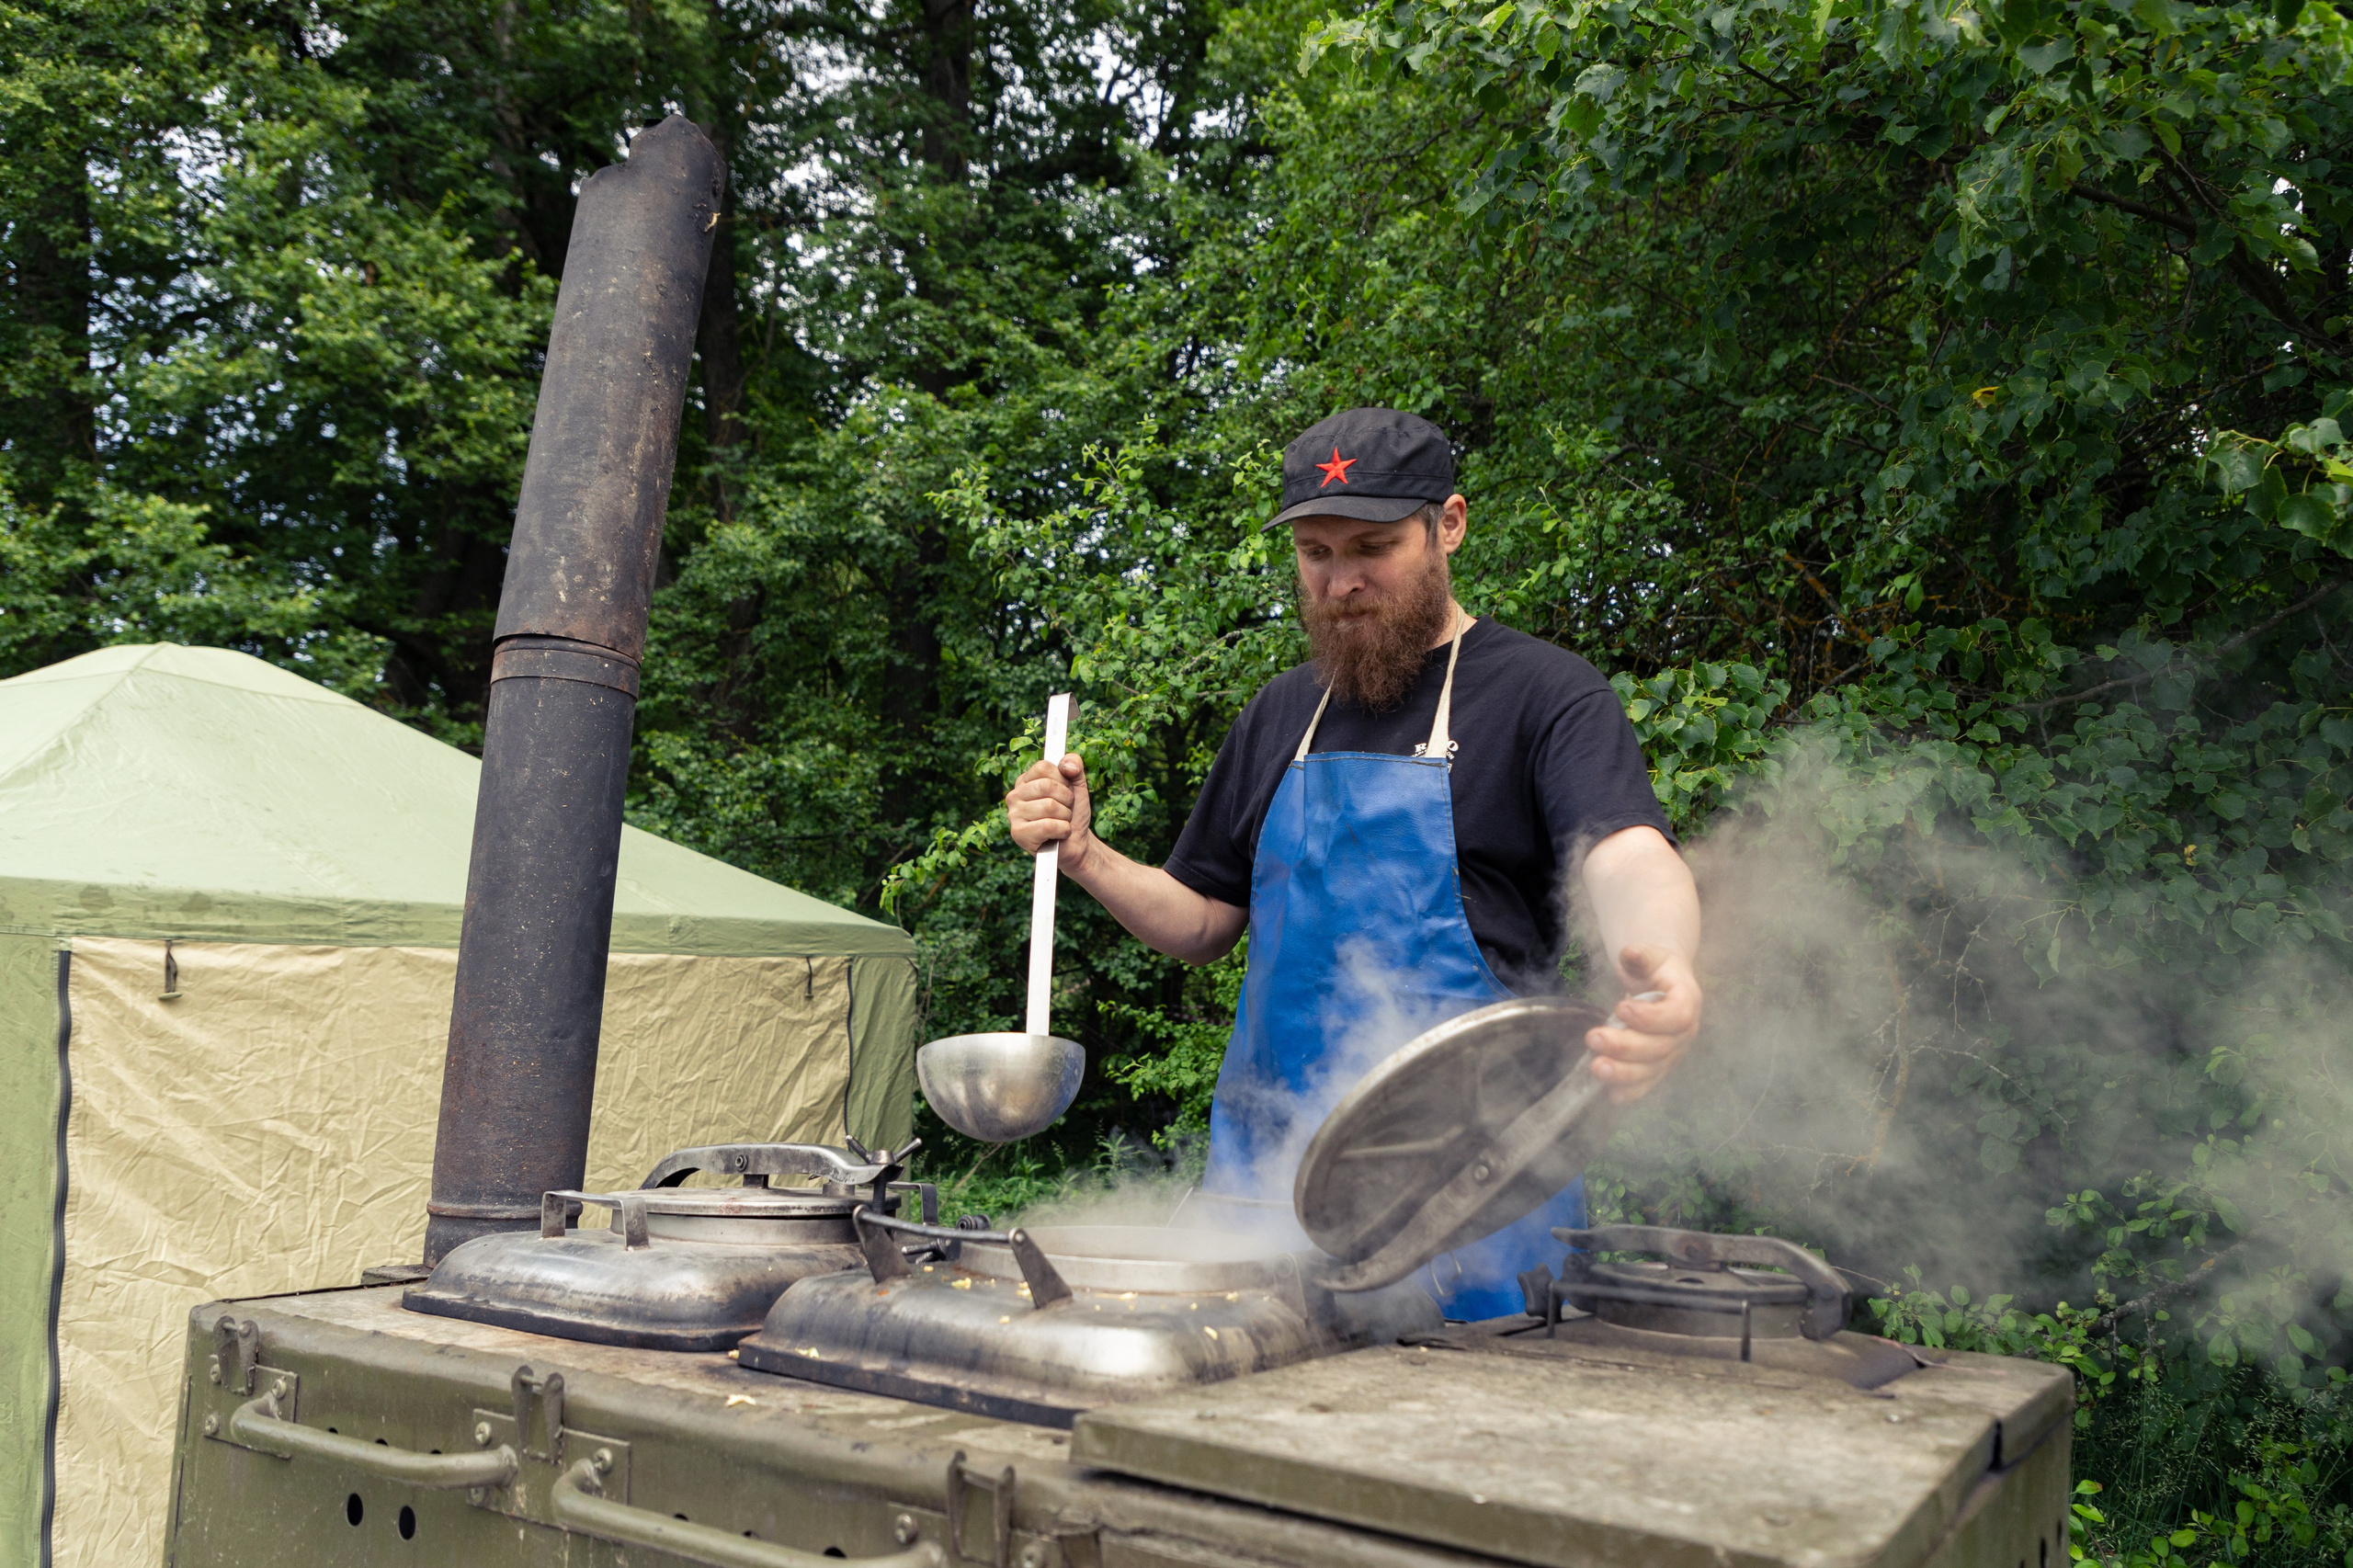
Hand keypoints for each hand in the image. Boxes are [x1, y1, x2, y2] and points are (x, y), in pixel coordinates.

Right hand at [1005, 754, 1094, 869]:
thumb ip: (1075, 767)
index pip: (1044, 767)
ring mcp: (1013, 815)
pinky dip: (1063, 830)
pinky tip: (1059, 834)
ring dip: (1065, 817)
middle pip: (1046, 786)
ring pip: (1049, 806)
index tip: (1066, 792)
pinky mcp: (1018, 834)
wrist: (1076, 843)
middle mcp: (1014, 796)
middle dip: (1066, 800)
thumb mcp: (1078, 786)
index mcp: (1025, 781)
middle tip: (1066, 810)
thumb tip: (1067, 765)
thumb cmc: (1073, 813)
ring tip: (1061, 822)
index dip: (1063, 780)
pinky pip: (1048, 825)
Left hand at [1583, 943, 1701, 1104]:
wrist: (1661, 984)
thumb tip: (1630, 953)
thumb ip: (1641, 954)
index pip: (1678, 1015)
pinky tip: (1610, 1095)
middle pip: (1659, 1047)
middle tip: (1593, 1038)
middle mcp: (1684, 1032)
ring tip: (1595, 1067)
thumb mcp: (1649, 955)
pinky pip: (1646, 1084)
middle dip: (1625, 1046)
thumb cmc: (1654, 969)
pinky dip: (1629, 1092)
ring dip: (1623, 1073)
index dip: (1651, 1017)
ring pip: (1652, 1070)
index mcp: (1687, 1000)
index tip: (1621, 1008)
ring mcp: (1672, 1053)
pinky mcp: (1658, 1068)